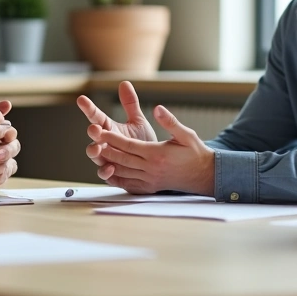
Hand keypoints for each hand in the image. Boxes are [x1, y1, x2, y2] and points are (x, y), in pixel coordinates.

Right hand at [78, 81, 156, 168]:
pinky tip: (111, 167)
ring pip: (95, 156)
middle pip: (93, 137)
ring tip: (98, 148)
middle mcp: (104, 143)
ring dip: (95, 152)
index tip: (81, 99)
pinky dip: (106, 172)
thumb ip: (130, 104)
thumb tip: (124, 83)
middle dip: (92, 133)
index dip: (88, 108)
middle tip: (94, 128)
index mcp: (109, 129)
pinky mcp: (112, 174)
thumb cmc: (143, 141)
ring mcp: (106, 159)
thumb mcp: (137, 121)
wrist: (155, 163)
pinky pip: (105, 174)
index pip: (96, 116)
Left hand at [88, 105, 214, 196]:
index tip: (99, 131)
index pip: (128, 145)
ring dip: (108, 163)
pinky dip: (118, 178)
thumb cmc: (195, 152)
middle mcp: (151, 168)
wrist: (205, 175)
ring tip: (97, 155)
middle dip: (106, 149)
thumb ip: (170, 122)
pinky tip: (110, 173)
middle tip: (92, 141)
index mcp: (157, 154)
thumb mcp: (186, 134)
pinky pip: (129, 184)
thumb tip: (157, 108)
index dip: (112, 138)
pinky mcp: (150, 187)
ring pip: (123, 172)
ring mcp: (150, 180)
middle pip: (122, 158)